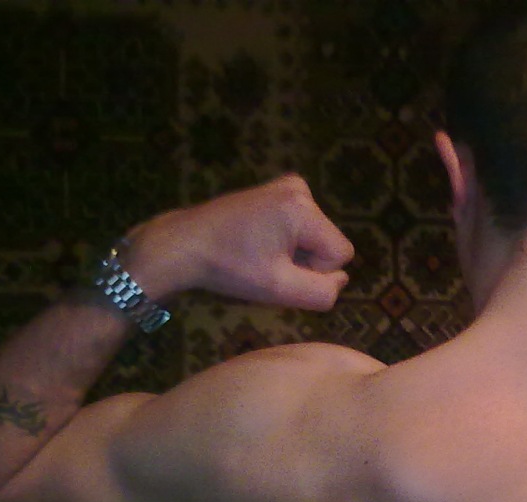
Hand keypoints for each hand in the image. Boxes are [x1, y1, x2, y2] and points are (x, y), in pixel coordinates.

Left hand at [128, 174, 354, 310]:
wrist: (184, 244)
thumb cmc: (229, 268)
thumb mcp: (280, 290)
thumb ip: (323, 291)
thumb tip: (342, 278)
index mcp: (302, 208)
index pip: (341, 254)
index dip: (316, 272)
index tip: (280, 272)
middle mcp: (300, 189)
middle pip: (327, 242)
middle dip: (304, 260)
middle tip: (265, 265)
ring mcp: (287, 185)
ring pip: (315, 236)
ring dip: (293, 252)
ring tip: (258, 254)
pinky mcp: (276, 189)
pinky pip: (301, 225)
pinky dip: (285, 239)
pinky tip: (258, 242)